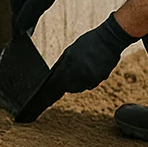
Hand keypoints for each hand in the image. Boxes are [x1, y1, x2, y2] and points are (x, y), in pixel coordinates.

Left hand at [13, 14, 134, 122]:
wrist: (109, 39)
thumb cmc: (88, 42)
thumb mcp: (70, 51)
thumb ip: (63, 65)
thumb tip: (55, 77)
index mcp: (67, 65)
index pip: (53, 86)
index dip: (45, 97)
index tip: (37, 107)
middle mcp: (77, 74)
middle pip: (68, 87)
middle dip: (68, 81)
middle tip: (75, 68)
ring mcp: (89, 78)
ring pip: (80, 86)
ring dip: (80, 80)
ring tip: (86, 64)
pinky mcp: (100, 79)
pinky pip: (91, 83)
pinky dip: (90, 78)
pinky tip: (94, 66)